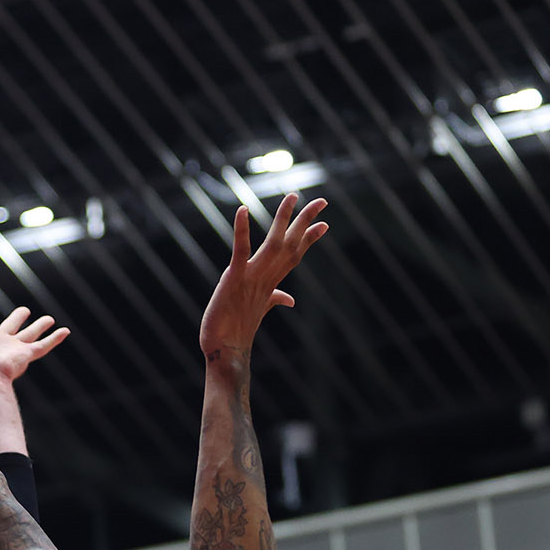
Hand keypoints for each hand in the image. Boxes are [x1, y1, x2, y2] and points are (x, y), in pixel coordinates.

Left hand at [0, 278, 67, 381]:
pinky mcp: (26, 355)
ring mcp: (14, 348)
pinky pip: (44, 345)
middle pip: (10, 326)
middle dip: (18, 318)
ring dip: (39, 326)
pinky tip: (65, 331)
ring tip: (49, 318)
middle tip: (24, 310)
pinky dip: (55, 338)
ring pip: (29, 334)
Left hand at [197, 194, 329, 360]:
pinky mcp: (234, 277)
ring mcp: (251, 277)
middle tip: (323, 201)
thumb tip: (290, 299)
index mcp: (270, 282)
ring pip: (273, 243)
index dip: (309, 239)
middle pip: (290, 244)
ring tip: (294, 197)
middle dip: (306, 222)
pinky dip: (241, 230)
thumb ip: (274, 299)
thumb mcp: (258, 309)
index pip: (294, 255)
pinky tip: (242, 210)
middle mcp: (265, 277)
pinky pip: (239, 250)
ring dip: (284, 219)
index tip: (325, 223)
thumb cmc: (235, 331)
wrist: (224, 352)